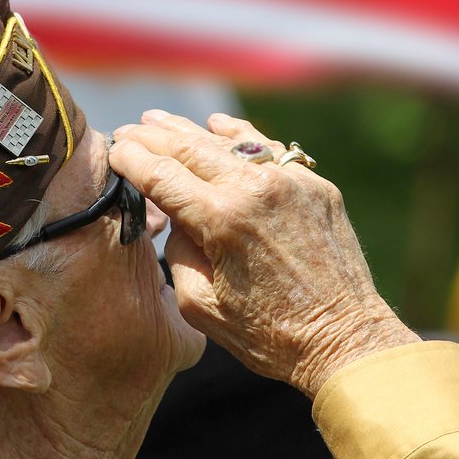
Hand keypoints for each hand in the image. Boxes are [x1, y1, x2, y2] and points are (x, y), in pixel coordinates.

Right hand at [110, 111, 419, 396]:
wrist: (345, 338)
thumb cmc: (269, 334)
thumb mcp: (201, 305)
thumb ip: (177, 252)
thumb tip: (177, 218)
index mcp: (221, 219)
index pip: (161, 175)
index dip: (132, 159)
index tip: (114, 150)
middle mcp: (255, 188)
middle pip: (190, 147)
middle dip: (154, 136)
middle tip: (130, 129)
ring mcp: (290, 181)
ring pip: (230, 142)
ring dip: (191, 130)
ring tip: (161, 120)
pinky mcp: (315, 185)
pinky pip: (269, 150)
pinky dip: (239, 137)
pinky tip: (219, 127)